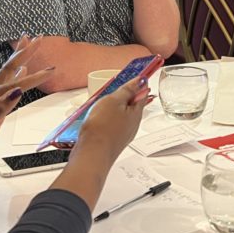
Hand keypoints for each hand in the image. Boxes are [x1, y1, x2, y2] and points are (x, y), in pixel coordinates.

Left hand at [0, 36, 53, 174]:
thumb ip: (0, 108)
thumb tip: (18, 91)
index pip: (17, 83)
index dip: (36, 76)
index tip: (52, 69)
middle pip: (11, 68)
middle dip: (25, 52)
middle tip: (38, 37)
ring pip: (9, 74)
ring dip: (20, 59)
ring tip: (28, 46)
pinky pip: (8, 86)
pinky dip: (16, 77)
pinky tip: (20, 74)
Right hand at [50, 77, 151, 209]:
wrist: (91, 155)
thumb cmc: (102, 128)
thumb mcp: (114, 101)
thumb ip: (127, 90)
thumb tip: (141, 81)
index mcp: (136, 113)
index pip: (143, 94)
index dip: (141, 84)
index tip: (140, 77)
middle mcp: (132, 125)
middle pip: (132, 105)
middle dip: (126, 96)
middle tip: (120, 87)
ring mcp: (122, 134)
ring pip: (122, 116)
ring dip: (116, 108)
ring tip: (105, 101)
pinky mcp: (112, 141)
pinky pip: (113, 125)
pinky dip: (108, 118)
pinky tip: (98, 118)